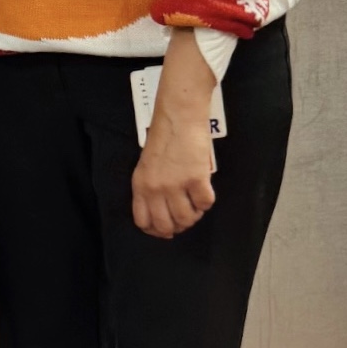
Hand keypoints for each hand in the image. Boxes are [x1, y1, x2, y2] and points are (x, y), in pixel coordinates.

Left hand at [132, 30, 216, 239]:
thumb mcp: (147, 166)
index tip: (165, 230)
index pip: (144, 221)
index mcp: (140, 185)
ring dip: (194, 215)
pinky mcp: (196, 179)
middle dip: (177, 226)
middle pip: (166, 225)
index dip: (156, 230)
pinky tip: (204, 191)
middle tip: (185, 218)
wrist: (178, 117)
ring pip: (187, 218)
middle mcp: (156, 189)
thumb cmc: (164, 138)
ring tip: (195, 205)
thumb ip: (150, 189)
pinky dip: (207, 201)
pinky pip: (205, 204)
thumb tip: (162, 212)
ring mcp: (176, 185)